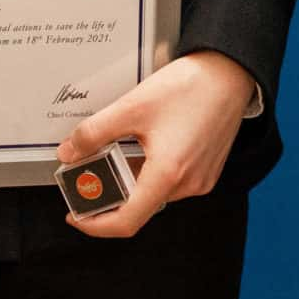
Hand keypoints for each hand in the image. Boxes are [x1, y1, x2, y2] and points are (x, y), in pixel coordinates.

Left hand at [53, 51, 255, 238]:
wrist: (229, 73)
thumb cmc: (189, 87)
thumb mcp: (132, 106)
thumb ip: (95, 132)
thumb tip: (69, 151)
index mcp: (168, 174)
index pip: (127, 221)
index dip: (96, 225)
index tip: (77, 216)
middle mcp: (188, 185)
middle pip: (139, 206)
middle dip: (110, 194)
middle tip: (89, 173)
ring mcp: (200, 180)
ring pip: (155, 193)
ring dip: (131, 180)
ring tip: (114, 153)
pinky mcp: (207, 171)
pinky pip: (172, 182)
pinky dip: (150, 173)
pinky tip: (142, 148)